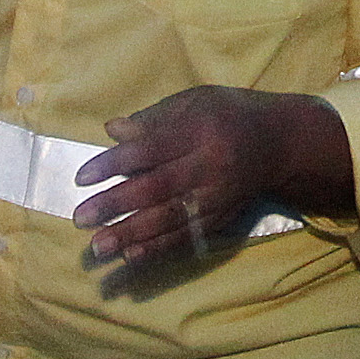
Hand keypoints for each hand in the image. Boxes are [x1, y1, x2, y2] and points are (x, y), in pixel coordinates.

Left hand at [74, 85, 351, 266]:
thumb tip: (111, 131)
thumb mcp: (193, 101)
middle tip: (80, 218)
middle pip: (157, 188)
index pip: (150, 149)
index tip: (82, 177)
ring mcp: (215, 198)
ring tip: (98, 248)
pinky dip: (158, 249)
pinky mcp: (219, 219)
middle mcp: (209, 168)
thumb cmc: (227, 115)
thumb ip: (153, 118)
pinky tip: (131, 257)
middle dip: (116, 205)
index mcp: (199, 132)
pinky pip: (185, 237)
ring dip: (131, 235)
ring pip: (169, 219)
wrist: (279, 145)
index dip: (115, 164)